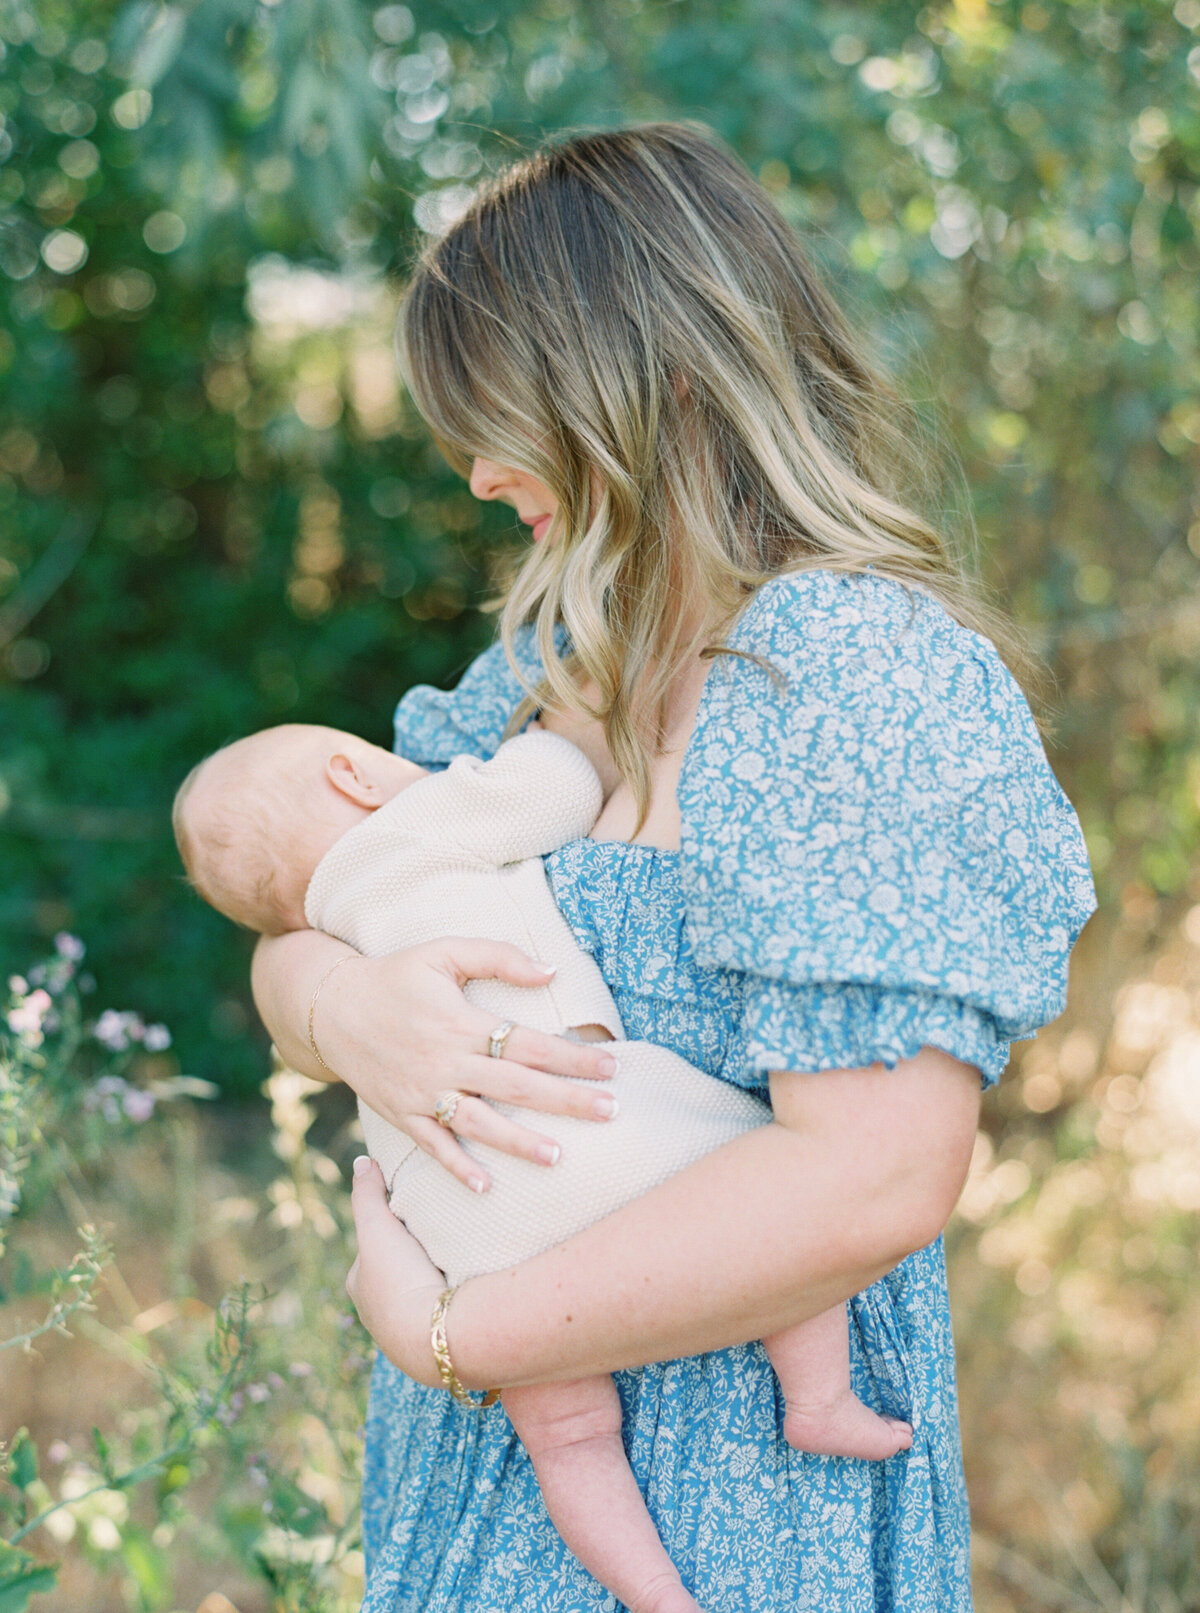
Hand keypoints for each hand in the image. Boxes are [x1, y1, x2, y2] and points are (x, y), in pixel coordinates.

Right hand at [318, 938, 617, 1190]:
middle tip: (611, 1112)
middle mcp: (445, 1062)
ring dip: (519, 1142)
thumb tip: (552, 971)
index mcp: (461, 1022)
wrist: (330, 1007)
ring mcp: (422, 1093)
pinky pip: (433, 1146)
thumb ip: (498, 956)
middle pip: (516, 1086)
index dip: (572, 1056)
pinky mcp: (401, 1115)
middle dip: (566, 1101)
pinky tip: (487, 1188)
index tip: (611, 1067)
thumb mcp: (444, 952)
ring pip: (479, 1123)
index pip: (529, 1043)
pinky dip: (457, 1168)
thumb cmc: (397, 975)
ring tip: (559, 1157)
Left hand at [346, 1156, 443, 1385]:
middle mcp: (379, 1315)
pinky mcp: (440, 1340)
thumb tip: (361, 1161)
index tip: (413, 1210)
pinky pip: (447, 1308)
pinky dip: (456, 1294)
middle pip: (399, 1271)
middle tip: (442, 1230)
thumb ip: (367, 1194)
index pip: (374, 1248)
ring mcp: (409, 1332)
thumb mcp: (376, 1227)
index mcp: (360, 1288)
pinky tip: (473, 1279)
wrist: (435, 1333)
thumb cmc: (398, 1279)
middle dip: (415, 1254)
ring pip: (424, 1292)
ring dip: (438, 1276)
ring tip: (463, 1251)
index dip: (391, 1227)